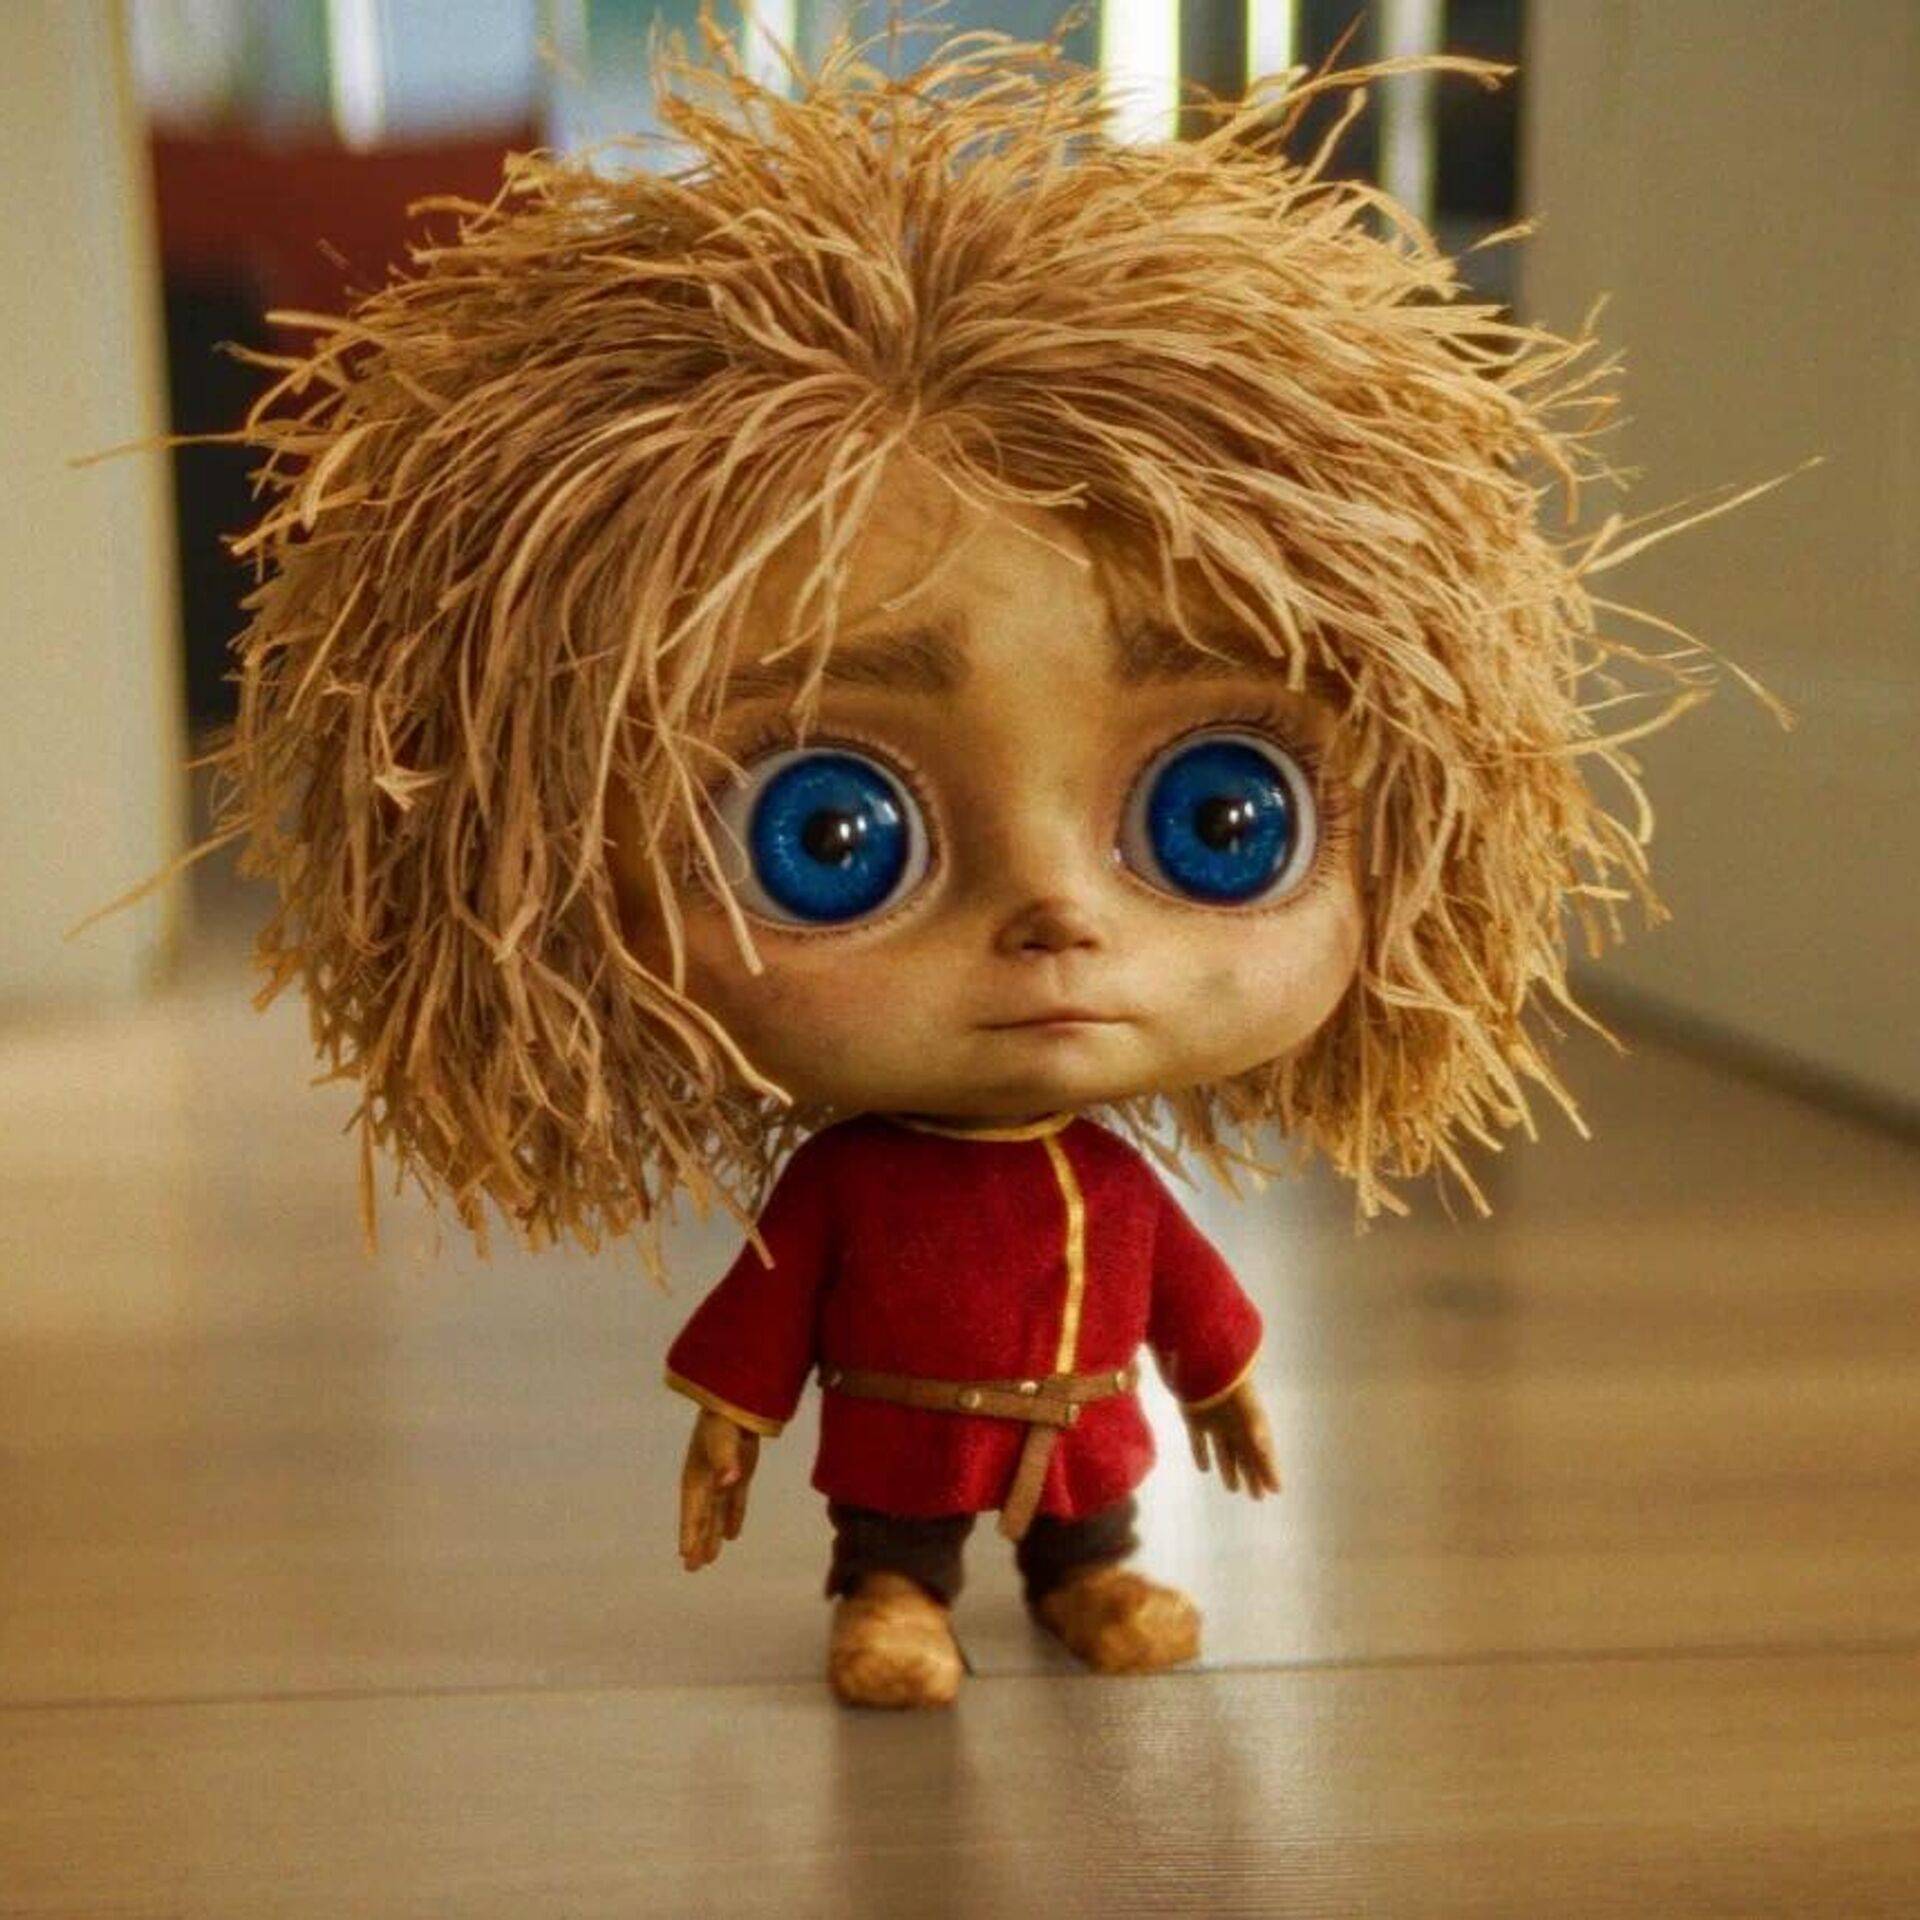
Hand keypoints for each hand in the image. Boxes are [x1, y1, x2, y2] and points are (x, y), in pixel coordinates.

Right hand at [678, 1408, 759, 1569]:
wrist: (737, 1401)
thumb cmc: (723, 1420)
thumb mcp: (722, 1439)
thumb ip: (725, 1461)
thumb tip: (727, 1482)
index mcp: (696, 1477)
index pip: (692, 1511)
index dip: (688, 1533)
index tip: (685, 1555)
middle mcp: (707, 1482)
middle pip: (702, 1518)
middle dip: (697, 1542)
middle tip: (692, 1569)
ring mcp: (723, 1479)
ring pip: (717, 1515)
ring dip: (714, 1536)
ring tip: (709, 1560)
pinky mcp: (740, 1474)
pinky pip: (735, 1502)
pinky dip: (734, 1518)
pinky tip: (732, 1535)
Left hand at [1184, 1379, 1280, 1499]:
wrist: (1201, 1356)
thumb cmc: (1227, 1380)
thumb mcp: (1244, 1404)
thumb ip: (1254, 1424)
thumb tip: (1263, 1444)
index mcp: (1250, 1422)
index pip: (1263, 1453)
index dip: (1269, 1471)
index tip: (1276, 1490)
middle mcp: (1235, 1423)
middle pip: (1246, 1455)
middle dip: (1252, 1475)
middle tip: (1258, 1497)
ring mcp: (1214, 1421)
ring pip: (1224, 1451)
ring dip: (1229, 1470)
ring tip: (1234, 1489)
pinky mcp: (1193, 1417)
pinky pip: (1198, 1441)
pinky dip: (1201, 1454)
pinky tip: (1204, 1469)